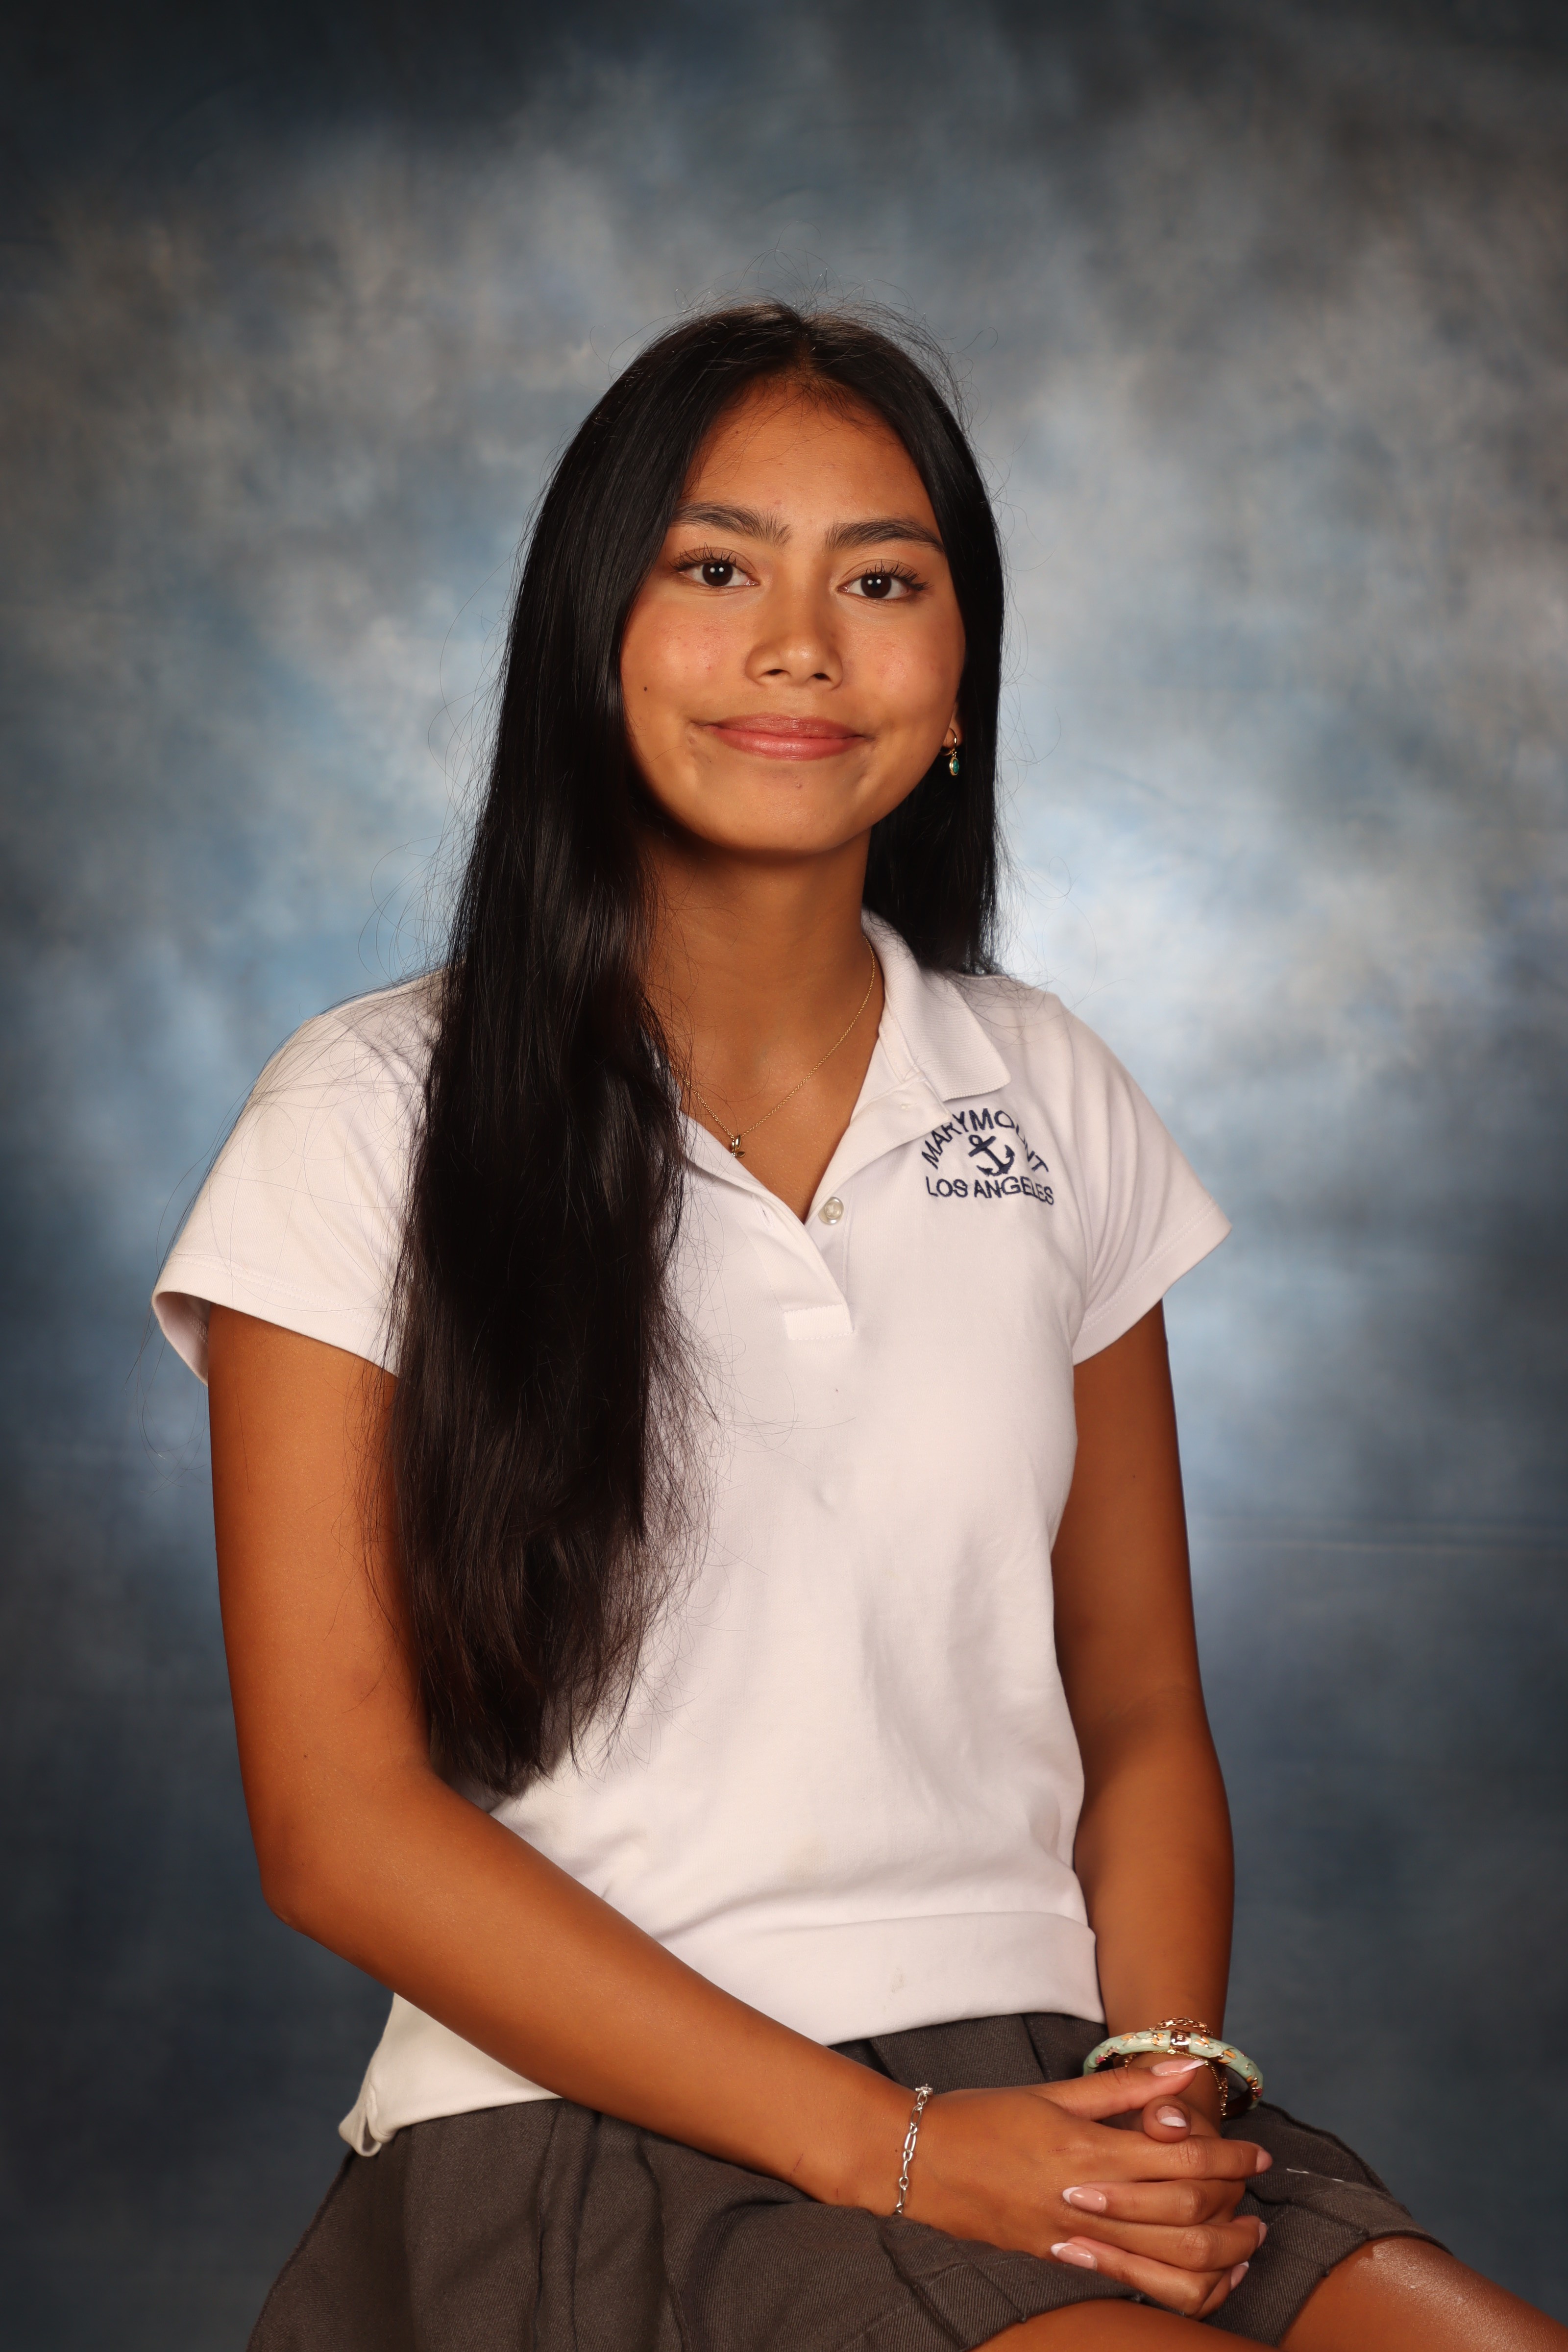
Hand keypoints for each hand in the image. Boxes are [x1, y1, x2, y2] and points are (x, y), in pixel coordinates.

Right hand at [900, 2060, 1270, 2320]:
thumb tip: (1184, 2069)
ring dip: (1218, 2259)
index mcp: (1086, 2151)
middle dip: (1235, 2211)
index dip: (1230, 2155)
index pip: (1182, 2159)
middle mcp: (1086, 2202)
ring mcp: (1072, 2242)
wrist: (917, 2162)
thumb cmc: (983, 2117)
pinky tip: (1198, 2274)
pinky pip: (1133, 2284)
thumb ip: (1123, 2086)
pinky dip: (1177, 2285)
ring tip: (1243, 2244)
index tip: (1258, 2151)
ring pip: (1168, 2266)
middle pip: (1187, 2218)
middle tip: (1258, 2198)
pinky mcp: (1059, 2263)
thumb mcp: (1052, 2091)